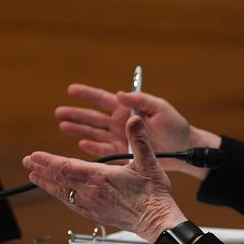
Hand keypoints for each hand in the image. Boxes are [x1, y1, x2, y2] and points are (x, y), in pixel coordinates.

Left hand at [23, 116, 186, 242]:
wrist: (156, 221)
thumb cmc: (153, 196)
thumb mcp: (148, 163)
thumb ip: (139, 139)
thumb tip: (134, 119)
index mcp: (100, 178)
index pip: (66, 167)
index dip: (48, 161)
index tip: (34, 155)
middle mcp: (91, 193)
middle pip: (59, 180)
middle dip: (41, 170)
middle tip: (27, 162)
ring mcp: (91, 205)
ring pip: (62, 193)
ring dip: (47, 183)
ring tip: (35, 177)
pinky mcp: (94, 215)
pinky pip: (71, 204)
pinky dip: (60, 195)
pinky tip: (58, 193)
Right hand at [55, 83, 220, 176]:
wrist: (184, 150)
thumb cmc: (175, 126)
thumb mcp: (160, 109)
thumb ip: (140, 100)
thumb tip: (120, 94)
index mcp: (127, 109)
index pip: (103, 100)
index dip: (87, 94)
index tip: (71, 89)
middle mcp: (120, 123)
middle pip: (93, 117)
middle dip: (76, 114)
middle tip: (59, 112)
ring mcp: (120, 139)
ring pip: (94, 133)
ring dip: (79, 129)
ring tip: (63, 126)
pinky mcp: (123, 154)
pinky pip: (104, 150)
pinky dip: (93, 147)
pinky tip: (82, 143)